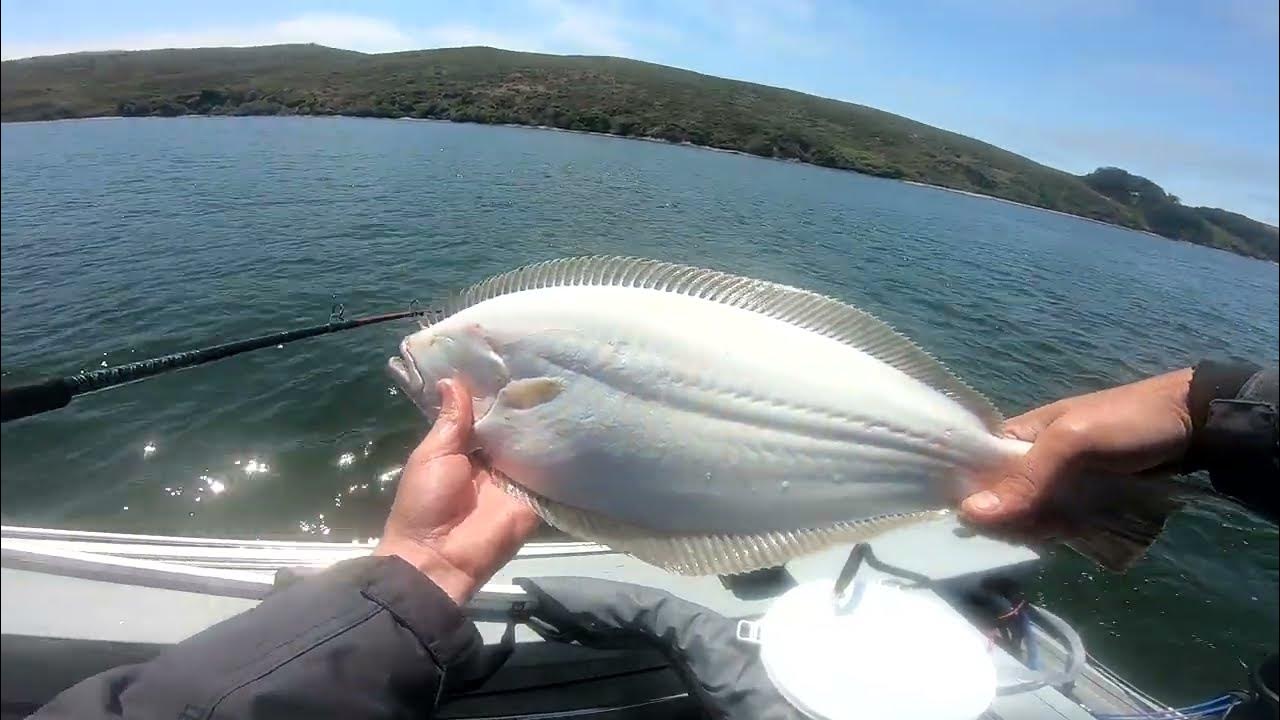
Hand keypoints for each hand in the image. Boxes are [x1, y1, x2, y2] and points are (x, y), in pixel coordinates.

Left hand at [374, 378, 541, 603]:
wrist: (438, 558)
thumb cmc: (425, 503)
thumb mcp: (432, 455)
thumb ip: (450, 421)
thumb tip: (452, 379)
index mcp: (465, 448)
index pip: (485, 413)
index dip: (494, 390)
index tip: (509, 357)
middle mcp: (494, 459)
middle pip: (513, 425)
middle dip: (524, 402)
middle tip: (544, 363)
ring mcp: (517, 477)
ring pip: (535, 443)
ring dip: (545, 420)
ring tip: (563, 381)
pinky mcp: (536, 496)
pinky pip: (551, 471)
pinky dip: (562, 451)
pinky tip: (576, 420)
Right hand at [960, 368, 1193, 532]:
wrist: (1194, 424)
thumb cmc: (1126, 421)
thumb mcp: (1071, 443)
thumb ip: (1026, 479)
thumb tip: (968, 514)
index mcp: (1018, 435)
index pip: (977, 471)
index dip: (974, 497)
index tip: (981, 524)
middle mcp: (1032, 460)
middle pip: (1003, 501)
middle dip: (1015, 519)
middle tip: (1045, 524)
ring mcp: (1060, 482)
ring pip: (1032, 516)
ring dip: (1043, 528)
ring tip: (1069, 526)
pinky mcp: (1085, 500)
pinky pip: (1059, 522)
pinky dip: (1063, 532)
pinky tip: (1075, 535)